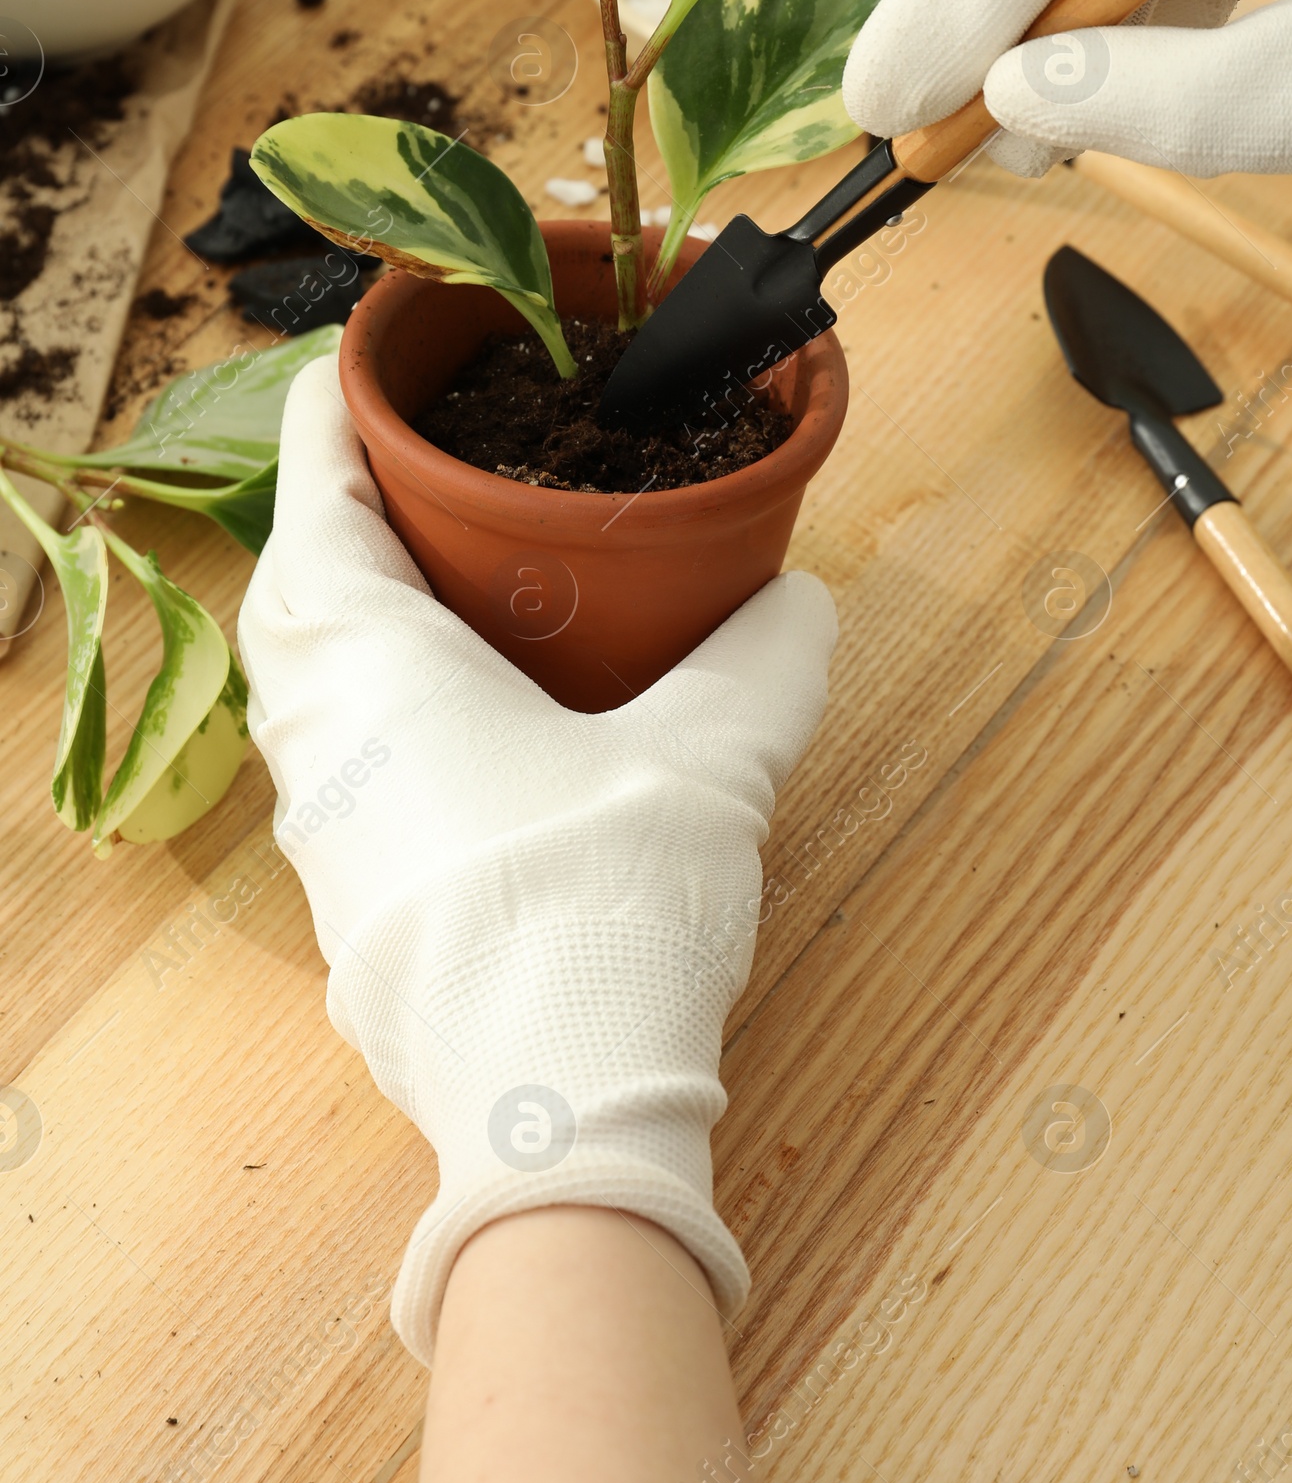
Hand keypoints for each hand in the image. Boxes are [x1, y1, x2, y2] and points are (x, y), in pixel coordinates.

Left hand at [237, 355, 836, 1367]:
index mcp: (372, 665)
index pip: (322, 496)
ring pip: (311, 685)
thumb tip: (802, 600)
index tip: (370, 368)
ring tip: (447, 585)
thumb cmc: (604, 909)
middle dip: (348, 516)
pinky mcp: (359, 905)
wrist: (560, 1114)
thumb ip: (763, 660)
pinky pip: (345, 761)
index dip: (341, 418)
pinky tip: (473, 725)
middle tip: (422, 470)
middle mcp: (321, 740)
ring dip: (359, 616)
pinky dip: (383, 704)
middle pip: (298, 589)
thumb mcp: (710, 757)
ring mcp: (329, 834)